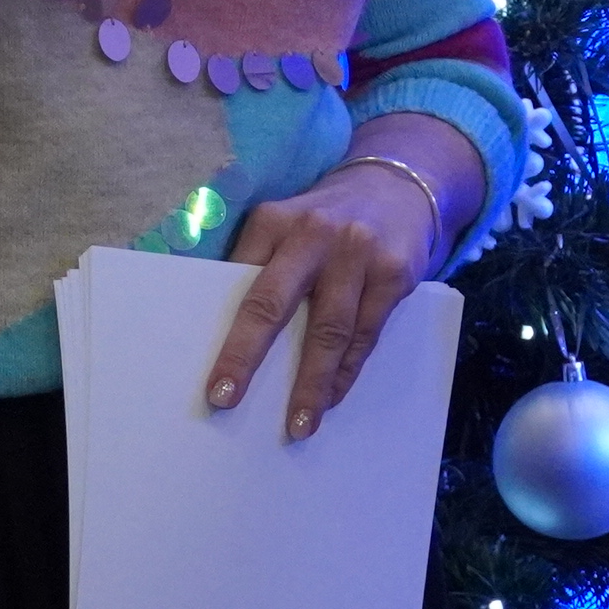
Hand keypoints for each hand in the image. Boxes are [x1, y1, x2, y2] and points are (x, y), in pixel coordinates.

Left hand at [206, 159, 442, 439]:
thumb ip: (259, 263)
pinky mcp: (392, 272)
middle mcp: (312, 233)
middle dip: (247, 356)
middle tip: (227, 399)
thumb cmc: (327, 220)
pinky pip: (366, 333)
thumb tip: (222, 330)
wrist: (398, 185)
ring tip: (299, 423)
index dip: (222, 331)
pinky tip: (333, 395)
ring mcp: (356, 252)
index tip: (210, 378)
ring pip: (328, 330)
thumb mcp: (287, 223)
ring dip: (312, 383)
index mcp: (274, 221)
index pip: (239, 282)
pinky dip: (348, 370)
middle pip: (273, 303)